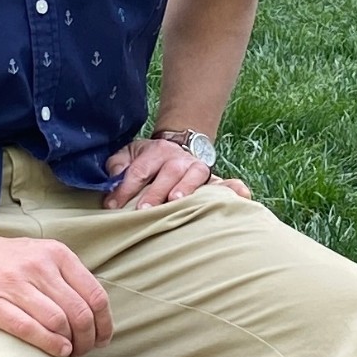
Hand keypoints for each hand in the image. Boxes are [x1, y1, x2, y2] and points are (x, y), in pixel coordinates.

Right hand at [0, 231, 111, 356]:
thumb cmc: (0, 261)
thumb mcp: (38, 254)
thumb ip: (64, 276)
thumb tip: (94, 310)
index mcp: (55, 254)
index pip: (94, 294)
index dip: (104, 323)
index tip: (103, 340)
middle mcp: (37, 266)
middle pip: (79, 312)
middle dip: (88, 339)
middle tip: (84, 351)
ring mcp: (12, 284)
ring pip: (58, 321)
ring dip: (70, 344)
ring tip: (69, 353)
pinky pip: (28, 328)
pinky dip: (49, 344)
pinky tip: (57, 351)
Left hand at [102, 136, 251, 209]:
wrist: (177, 147)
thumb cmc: (147, 160)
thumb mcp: (129, 155)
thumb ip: (118, 164)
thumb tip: (114, 176)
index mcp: (155, 152)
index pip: (138, 170)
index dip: (125, 188)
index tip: (113, 205)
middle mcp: (177, 159)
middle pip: (167, 173)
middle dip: (155, 191)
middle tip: (144, 209)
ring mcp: (196, 168)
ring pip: (194, 176)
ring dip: (186, 188)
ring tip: (177, 201)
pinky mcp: (212, 179)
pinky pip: (226, 183)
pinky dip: (234, 188)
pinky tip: (242, 195)